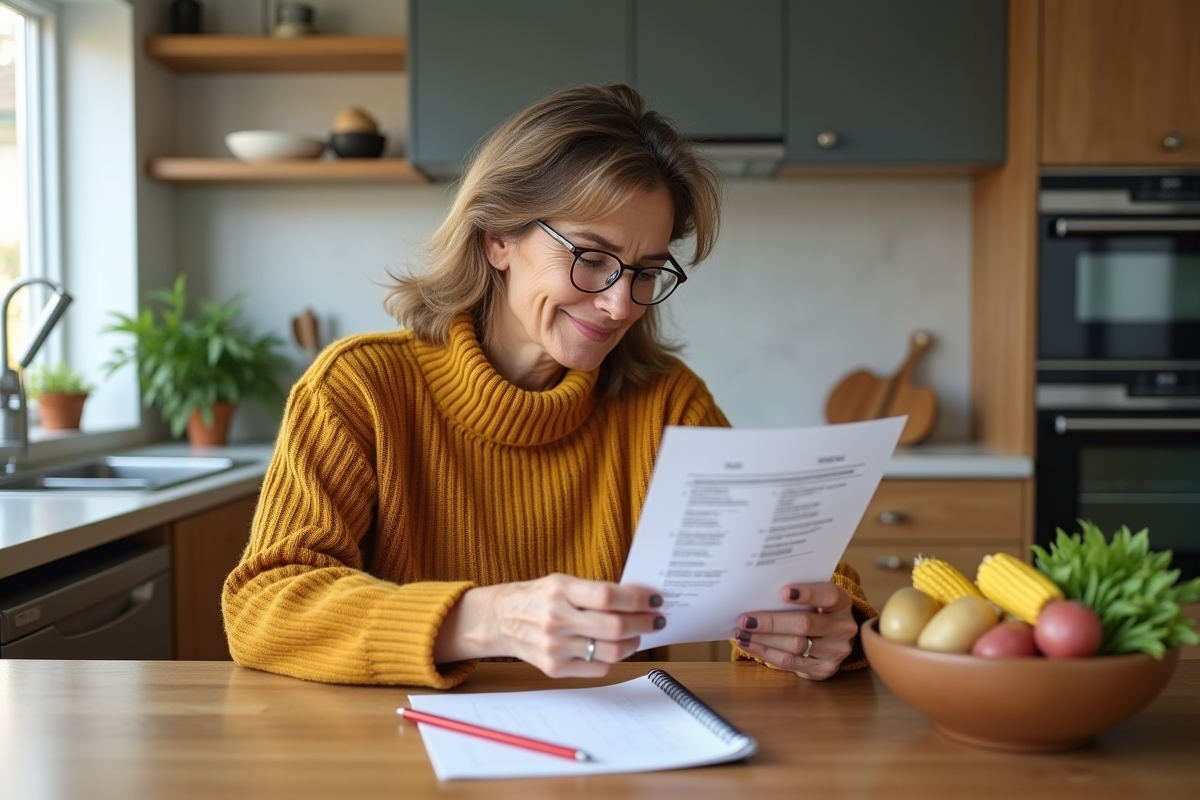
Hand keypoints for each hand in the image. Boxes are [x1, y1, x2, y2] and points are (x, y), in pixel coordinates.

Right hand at [434, 574, 664, 677]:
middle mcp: (556, 619)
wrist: (500, 620)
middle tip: (656, 620)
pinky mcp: (555, 668)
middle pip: (614, 627)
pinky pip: (598, 667)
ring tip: (638, 634)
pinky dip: (613, 658)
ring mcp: (555, 646)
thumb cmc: (537, 597)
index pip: (607, 596)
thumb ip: (594, 591)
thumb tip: (637, 600)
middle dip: (644, 623)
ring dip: (633, 642)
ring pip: (611, 651)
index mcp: (559, 590)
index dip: (637, 599)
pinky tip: (615, 647)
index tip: (655, 599)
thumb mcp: (561, 582)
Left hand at [734, 583, 858, 679]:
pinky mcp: (823, 669)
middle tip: (746, 620)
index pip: (828, 596)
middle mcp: (843, 627)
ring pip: (795, 646)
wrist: (835, 639)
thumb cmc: (816, 611)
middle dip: (771, 622)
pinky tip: (750, 645)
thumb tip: (758, 595)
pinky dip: (766, 653)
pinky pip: (790, 662)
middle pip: (804, 624)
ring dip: (764, 640)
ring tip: (742, 634)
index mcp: (841, 603)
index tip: (783, 592)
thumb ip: (796, 596)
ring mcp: (835, 651)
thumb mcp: (816, 598)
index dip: (807, 594)